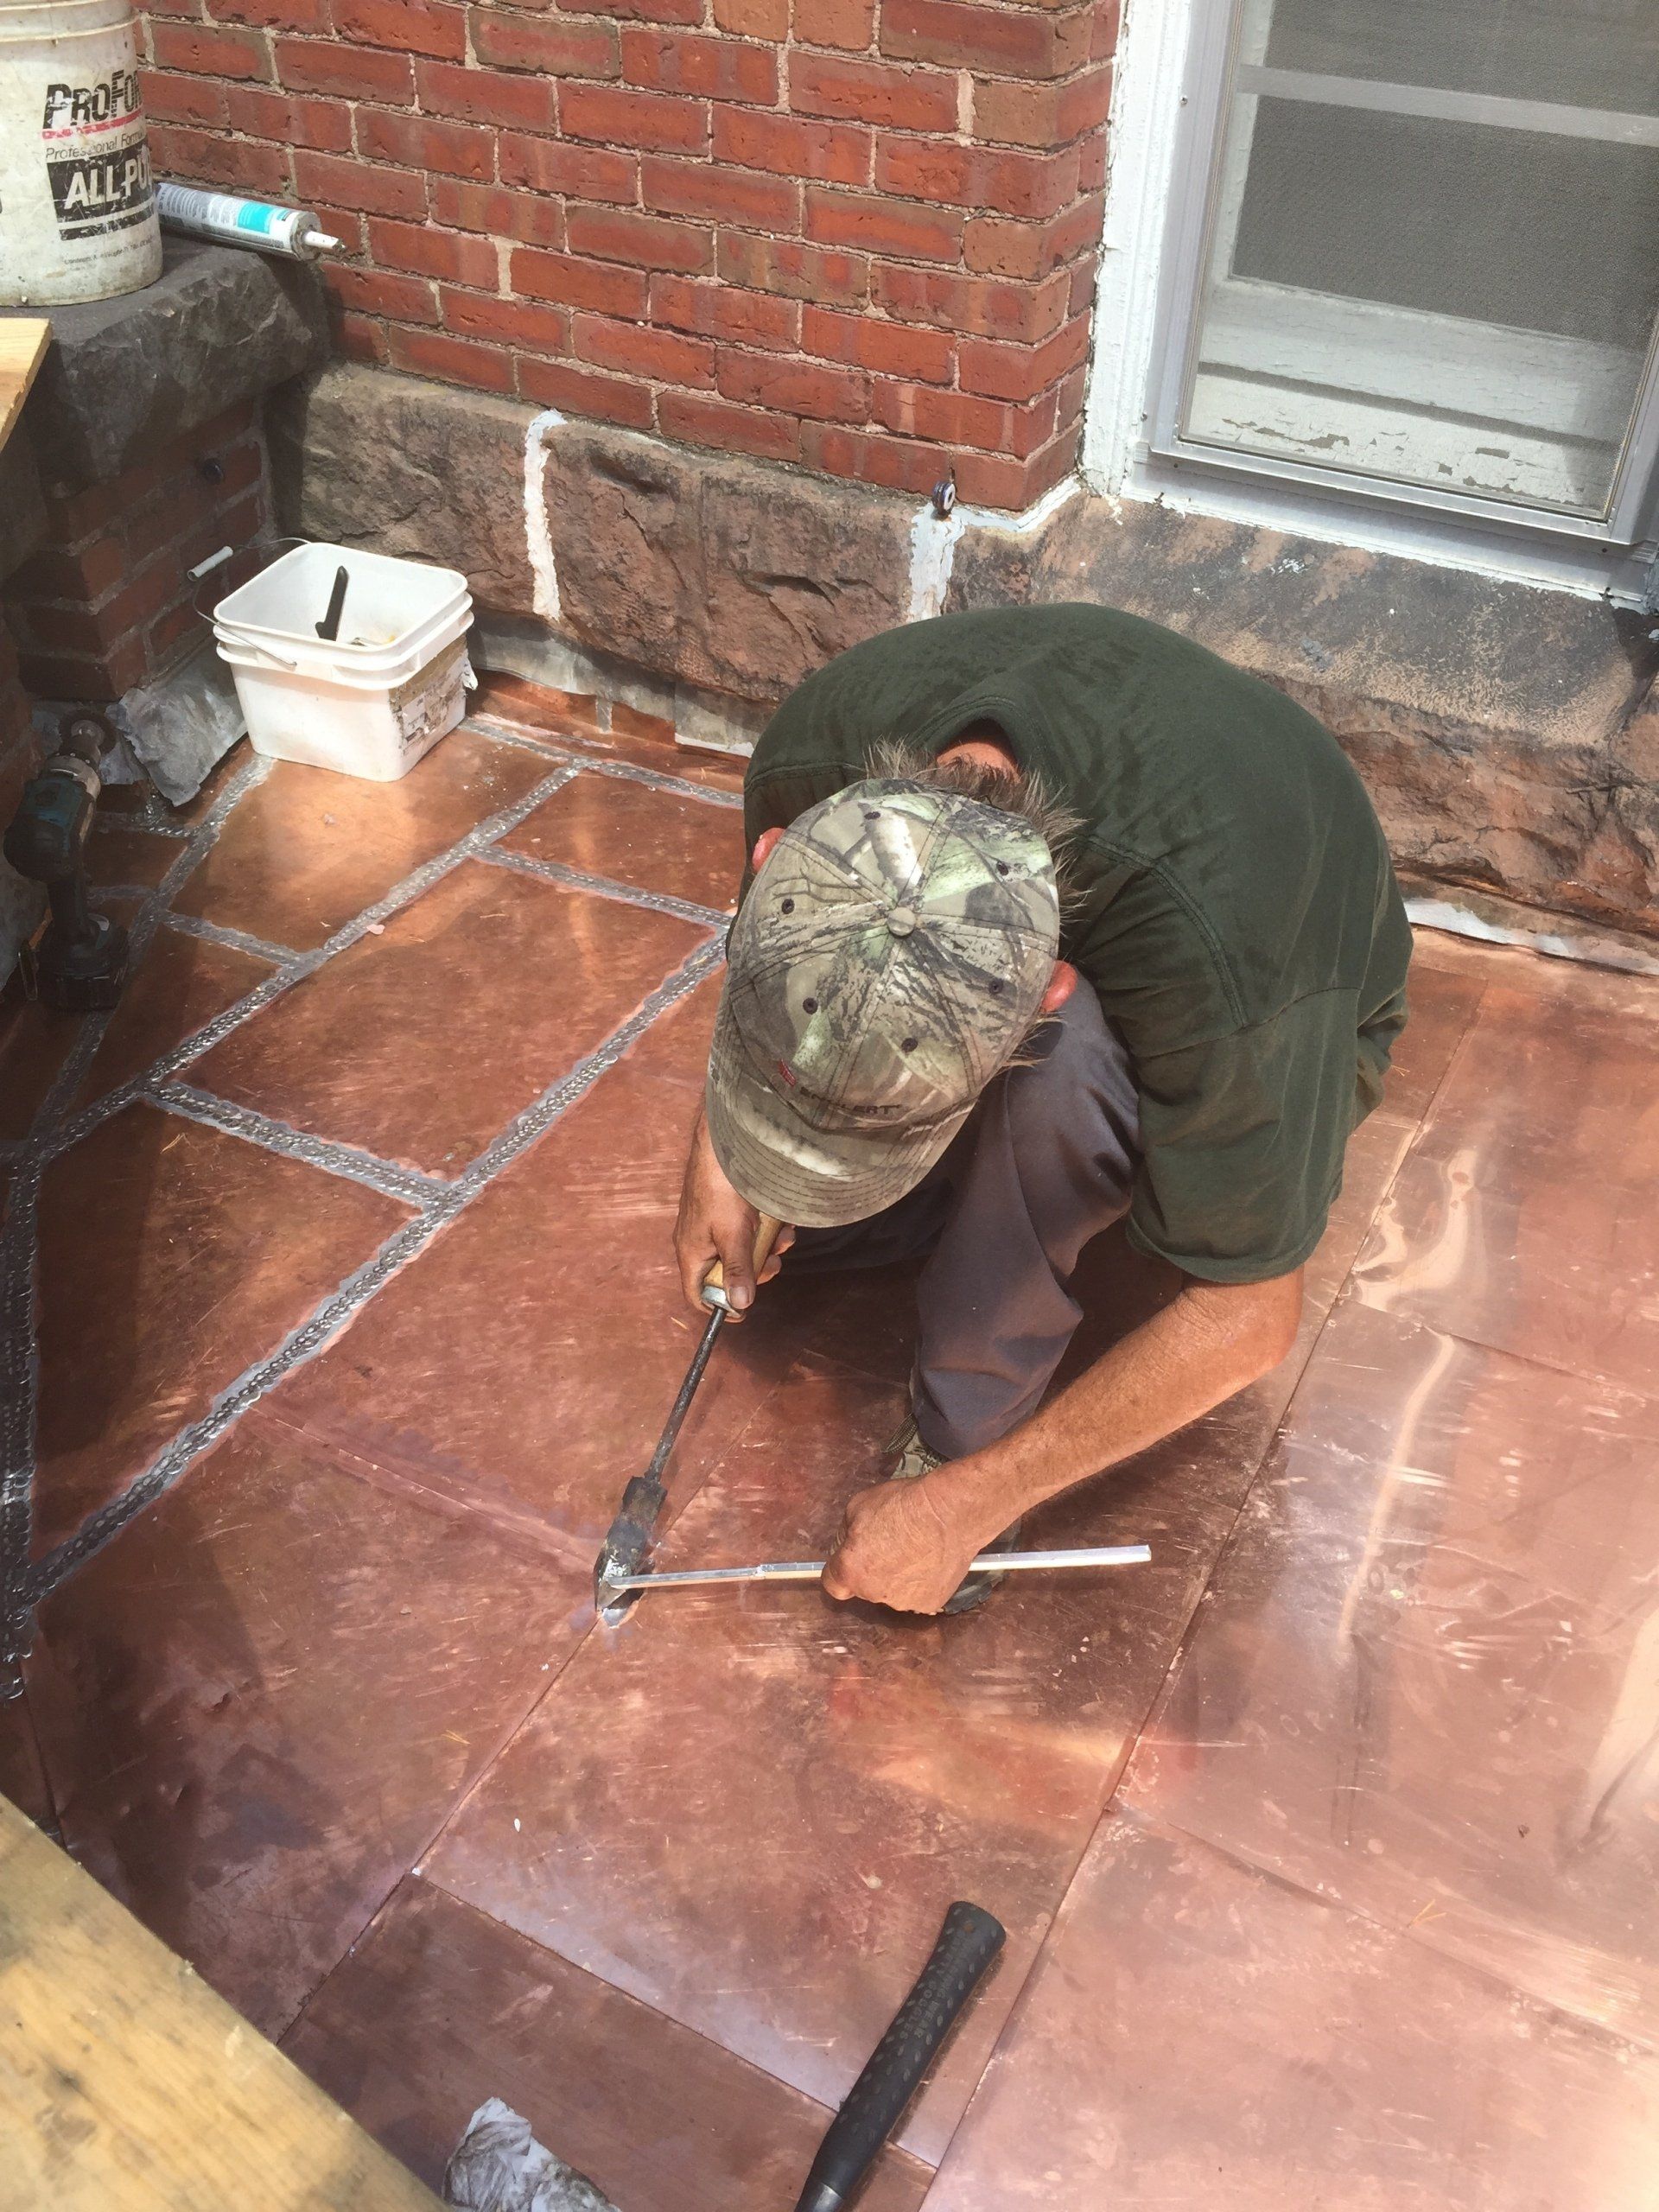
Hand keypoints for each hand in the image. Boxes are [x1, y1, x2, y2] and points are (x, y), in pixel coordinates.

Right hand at [674, 1112, 792, 1318]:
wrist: (724, 1141)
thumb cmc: (721, 1187)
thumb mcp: (734, 1234)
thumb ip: (738, 1270)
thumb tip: (740, 1306)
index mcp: (692, 1253)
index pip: (697, 1295)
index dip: (719, 1307)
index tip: (746, 1309)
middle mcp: (700, 1242)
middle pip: (727, 1275)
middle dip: (755, 1270)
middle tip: (773, 1262)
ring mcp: (714, 1226)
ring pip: (743, 1252)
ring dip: (766, 1248)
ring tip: (782, 1236)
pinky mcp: (730, 1212)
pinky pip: (749, 1231)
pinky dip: (766, 1230)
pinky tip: (780, 1221)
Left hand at [822, 1477, 980, 1614]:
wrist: (950, 1513)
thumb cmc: (903, 1504)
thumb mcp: (858, 1505)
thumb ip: (846, 1533)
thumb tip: (847, 1544)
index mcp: (851, 1571)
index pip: (832, 1584)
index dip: (841, 1569)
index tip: (851, 1557)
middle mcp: (874, 1593)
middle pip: (865, 1587)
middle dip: (872, 1569)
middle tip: (891, 1543)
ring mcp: (904, 1602)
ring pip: (893, 1591)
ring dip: (898, 1576)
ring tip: (916, 1549)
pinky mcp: (930, 1602)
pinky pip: (918, 1593)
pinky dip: (922, 1580)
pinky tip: (931, 1558)